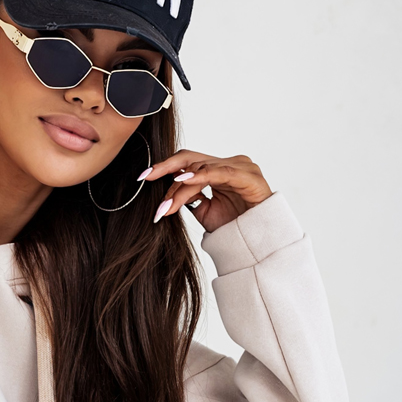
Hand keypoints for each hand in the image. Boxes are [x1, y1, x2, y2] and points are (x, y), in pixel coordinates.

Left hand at [142, 150, 272, 233]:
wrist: (258, 242)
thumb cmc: (235, 227)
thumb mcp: (205, 212)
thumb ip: (189, 198)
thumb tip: (168, 195)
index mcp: (219, 169)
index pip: (187, 163)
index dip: (165, 169)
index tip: (143, 178)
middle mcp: (229, 163)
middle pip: (191, 159)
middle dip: (166, 168)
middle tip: (146, 177)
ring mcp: (241, 166)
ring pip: (201, 168)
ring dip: (179, 187)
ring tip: (165, 204)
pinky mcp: (248, 175)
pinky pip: (220, 172)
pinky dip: (200, 175)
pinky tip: (184, 181)